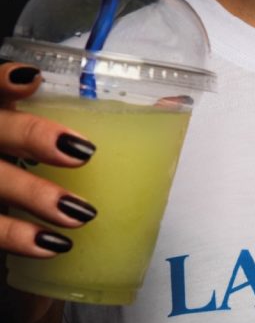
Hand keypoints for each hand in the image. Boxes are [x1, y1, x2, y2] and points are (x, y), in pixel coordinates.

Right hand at [0, 63, 97, 258]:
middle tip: (81, 152)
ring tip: (81, 213)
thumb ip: (89, 116)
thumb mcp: (44, 130)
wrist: (2, 204)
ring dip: (37, 196)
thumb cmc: (34, 155)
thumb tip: (170, 103)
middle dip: (35, 137)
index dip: (6, 81)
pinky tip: (52, 244)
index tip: (33, 78)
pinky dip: (20, 237)